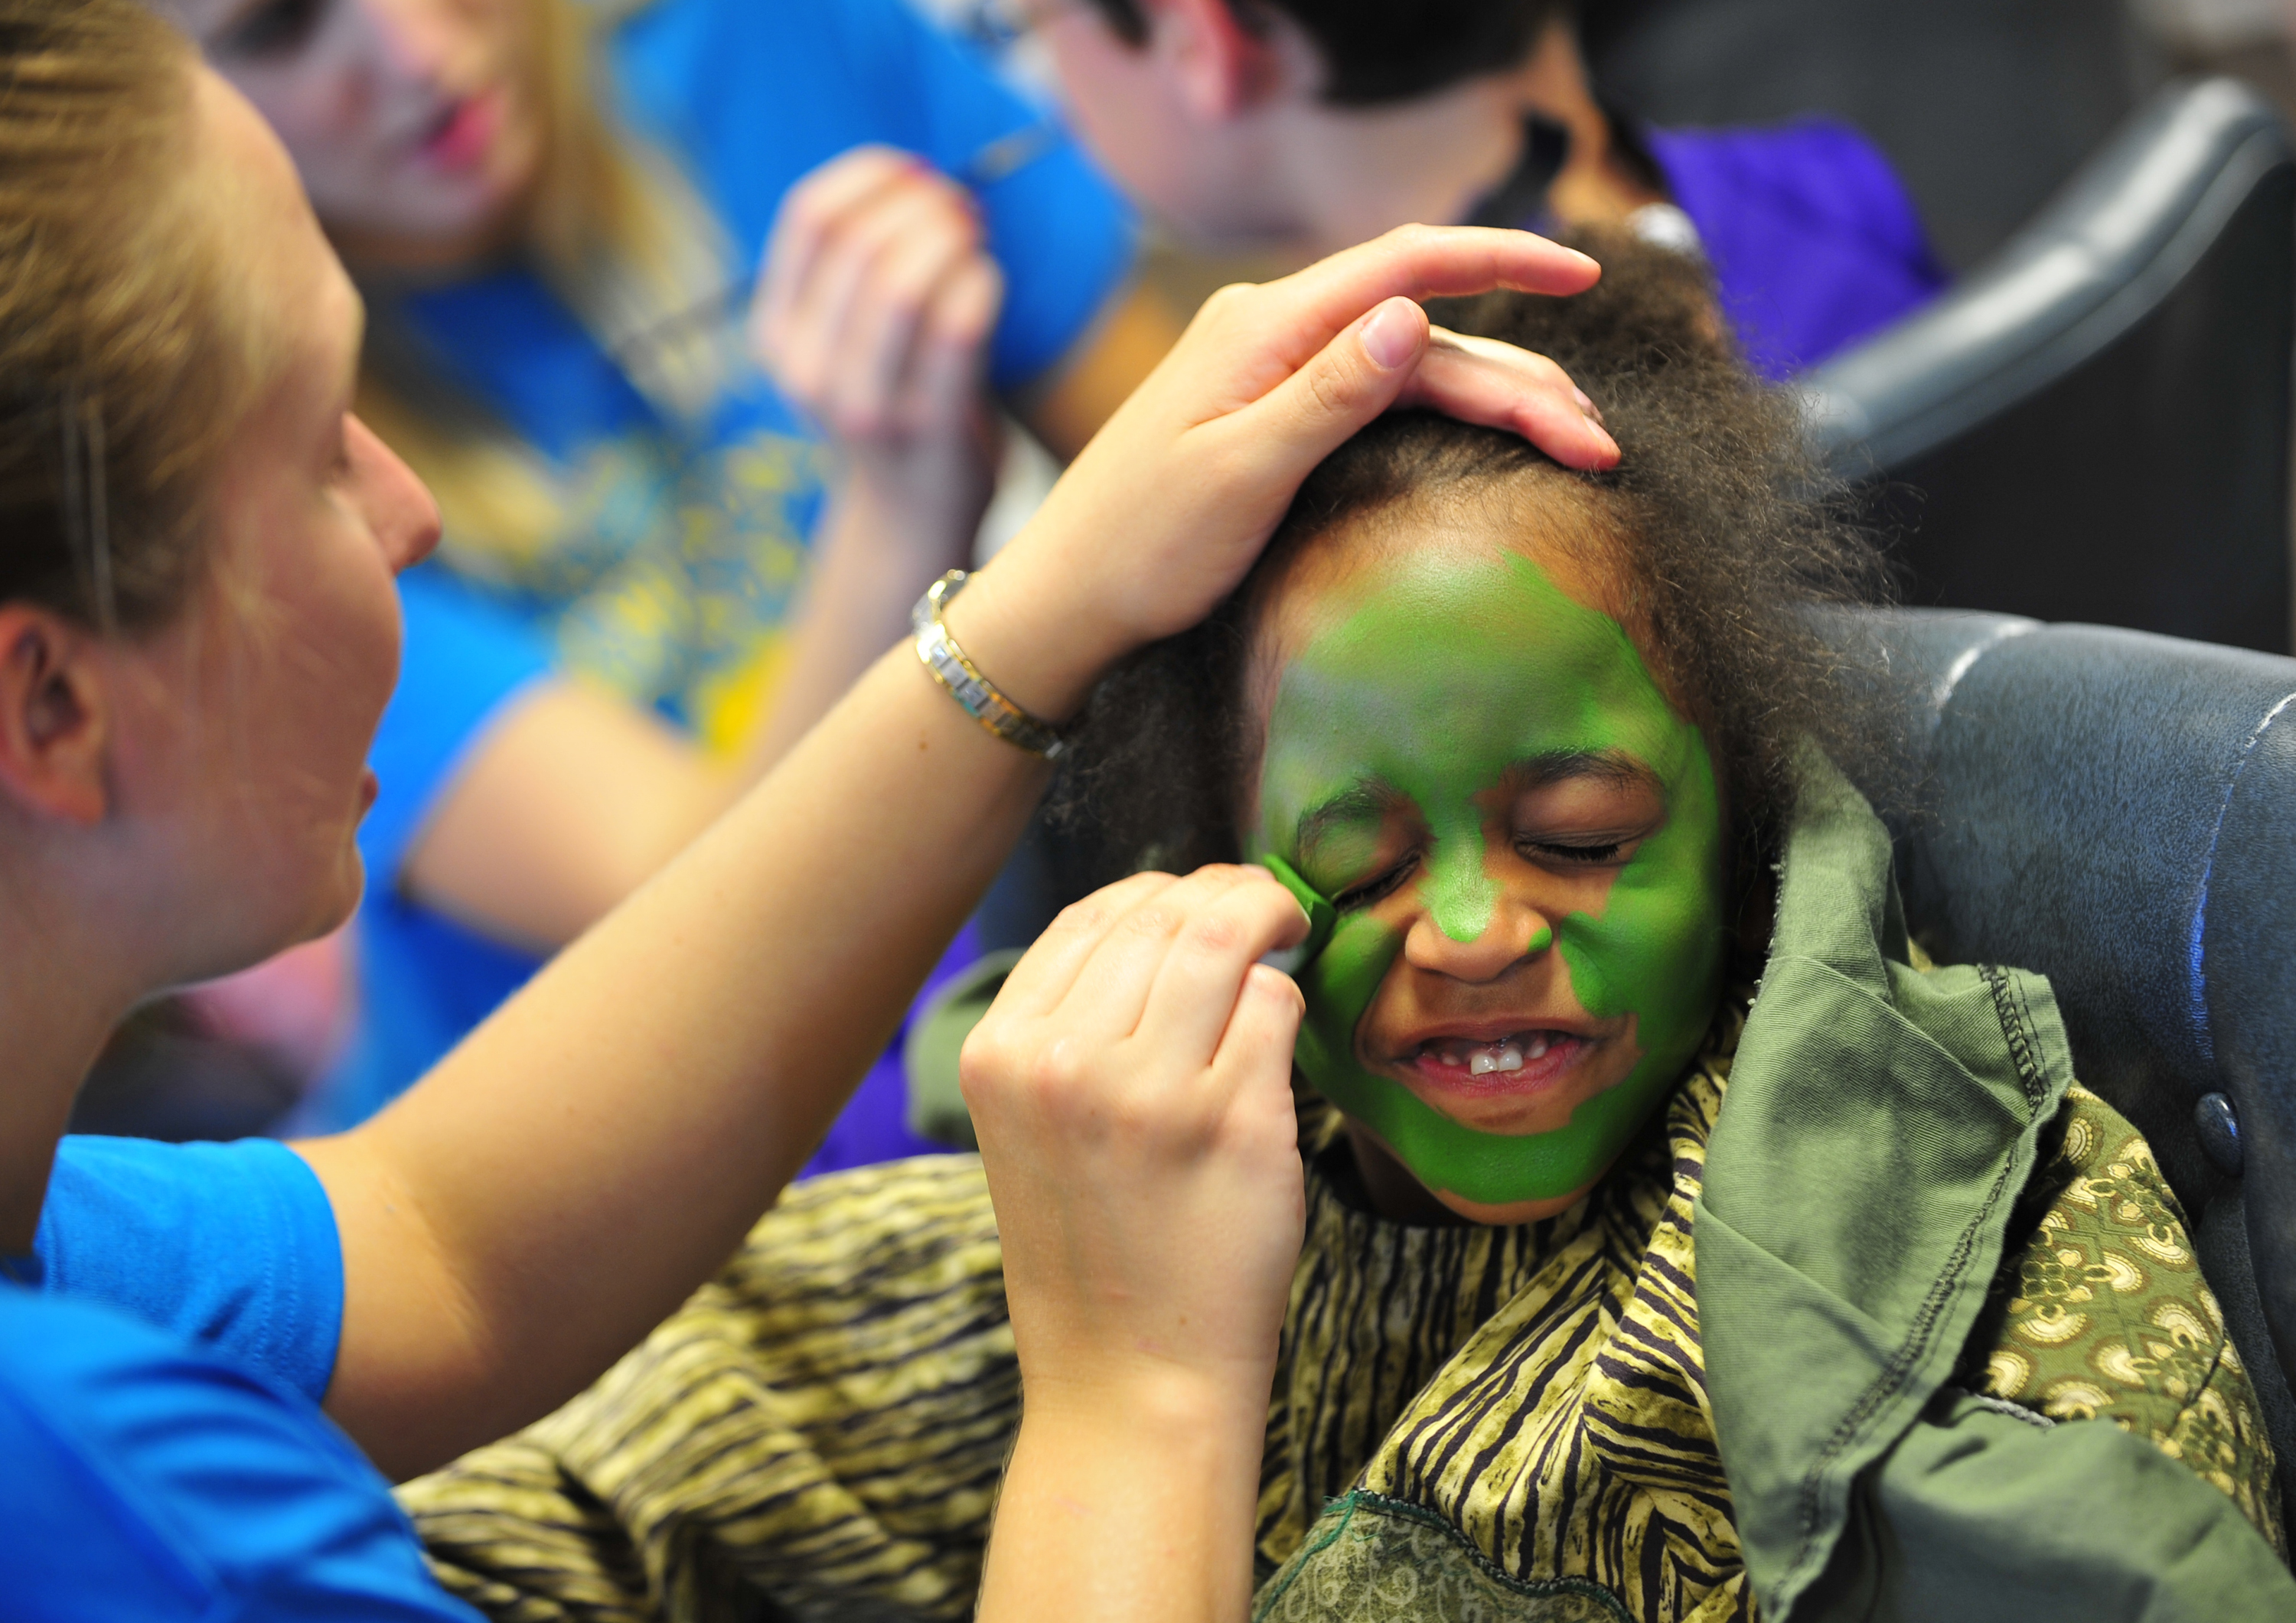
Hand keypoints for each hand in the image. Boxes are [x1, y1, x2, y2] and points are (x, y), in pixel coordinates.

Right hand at [750, 146, 1004, 546]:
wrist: (912, 515)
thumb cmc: (894, 400)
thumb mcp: (845, 337)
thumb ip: (856, 266)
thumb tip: (915, 175)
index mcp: (777, 335)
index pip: (809, 217)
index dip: (871, 174)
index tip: (915, 170)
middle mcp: (807, 371)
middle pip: (860, 243)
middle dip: (923, 205)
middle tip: (962, 207)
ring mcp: (864, 405)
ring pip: (902, 283)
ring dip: (951, 240)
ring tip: (975, 237)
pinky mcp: (927, 429)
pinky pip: (957, 330)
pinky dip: (981, 284)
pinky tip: (991, 281)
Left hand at [945, 224, 1615, 720]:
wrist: (1068, 599)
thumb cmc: (1140, 545)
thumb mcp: (1239, 473)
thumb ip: (1330, 393)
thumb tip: (1415, 315)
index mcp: (1266, 326)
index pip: (1406, 265)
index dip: (1502, 259)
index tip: (1583, 276)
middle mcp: (1275, 332)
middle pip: (1427, 330)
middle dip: (1522, 373)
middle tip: (1598, 442)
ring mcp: (1275, 372)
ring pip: (1413, 370)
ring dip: (1497, 401)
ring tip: (1578, 447)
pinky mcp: (1276, 415)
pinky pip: (1382, 399)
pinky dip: (1449, 415)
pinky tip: (1494, 435)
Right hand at [961, 865, 1310, 1414]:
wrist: (1131, 1377)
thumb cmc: (1093, 1247)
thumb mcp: (1030, 1122)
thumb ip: (1070, 1022)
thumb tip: (1165, 914)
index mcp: (999, 1053)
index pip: (1086, 915)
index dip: (1156, 891)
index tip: (1197, 900)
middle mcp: (1064, 1062)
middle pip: (1160, 913)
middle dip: (1223, 892)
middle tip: (1262, 907)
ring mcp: (1152, 1092)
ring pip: (1224, 939)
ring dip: (1267, 919)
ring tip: (1285, 933)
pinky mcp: (1237, 1122)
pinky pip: (1276, 1007)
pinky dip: (1286, 1003)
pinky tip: (1278, 1035)